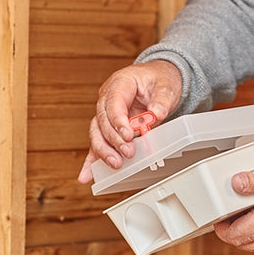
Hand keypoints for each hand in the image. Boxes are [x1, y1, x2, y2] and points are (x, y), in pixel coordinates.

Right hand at [77, 60, 182, 183]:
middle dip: (113, 139)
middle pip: (102, 120)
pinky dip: (92, 159)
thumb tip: (156, 113)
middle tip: (127, 152)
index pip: (113, 103)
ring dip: (103, 150)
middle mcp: (108, 98)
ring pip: (97, 133)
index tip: (128, 135)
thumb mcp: (167, 86)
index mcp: (120, 83)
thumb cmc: (159, 79)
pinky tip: (86, 175)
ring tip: (115, 164)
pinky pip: (98, 142)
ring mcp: (106, 113)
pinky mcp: (109, 126)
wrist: (158, 78)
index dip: (118, 120)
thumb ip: (162, 100)